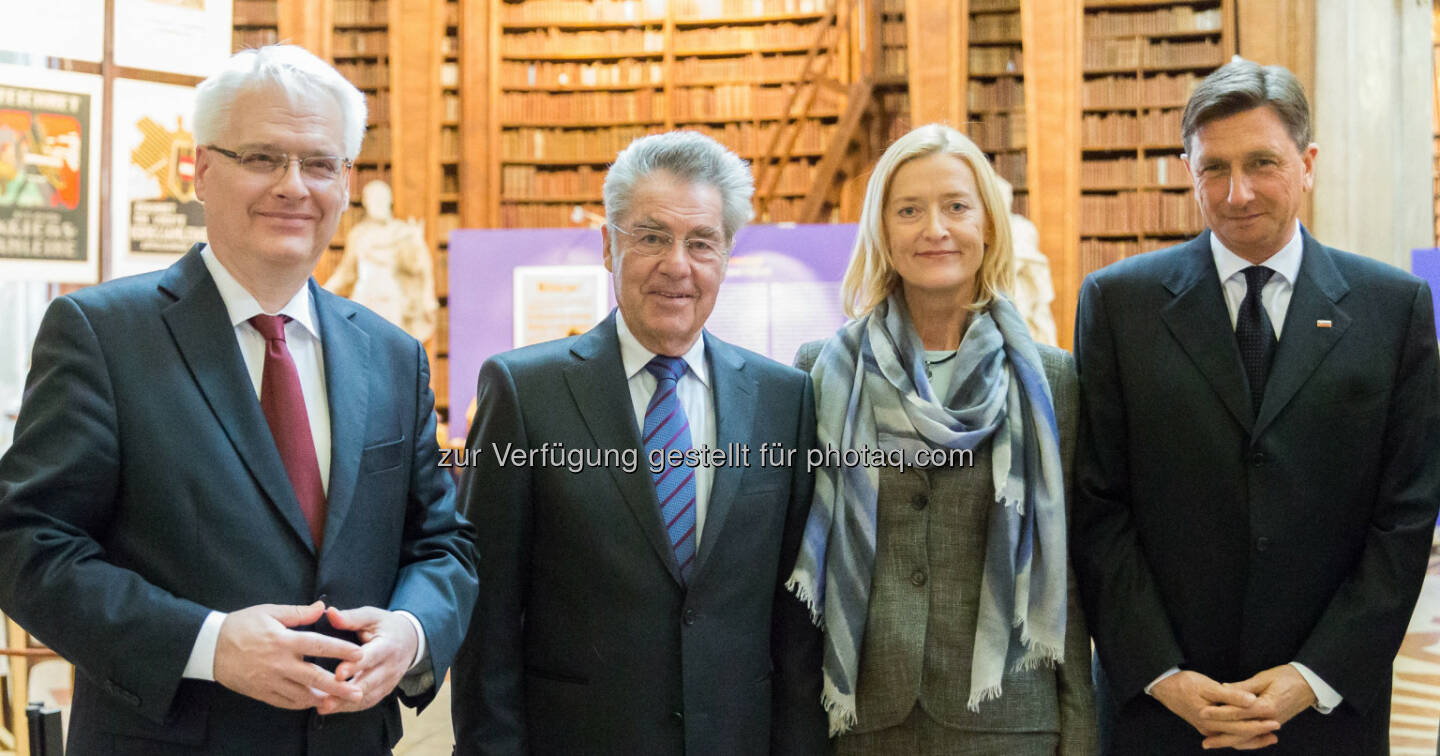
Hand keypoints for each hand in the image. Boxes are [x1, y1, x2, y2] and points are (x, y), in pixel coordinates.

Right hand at [213, 602, 364, 709]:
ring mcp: (270, 680)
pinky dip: (302, 704)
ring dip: (322, 698)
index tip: (359, 654)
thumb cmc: (241, 625)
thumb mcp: (269, 612)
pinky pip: (285, 702)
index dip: (340, 650)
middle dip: (338, 686)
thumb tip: (322, 607)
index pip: (318, 646)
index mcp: (283, 640)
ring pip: (301, 694)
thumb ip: (298, 613)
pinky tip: (314, 702)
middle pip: (314, 677)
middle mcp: (279, 663)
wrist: (210, 647)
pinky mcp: (261, 692)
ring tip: (341, 700)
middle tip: (357, 692)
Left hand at [315, 606, 419, 713]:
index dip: (355, 667)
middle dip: (347, 693)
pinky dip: (350, 707)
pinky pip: (368, 702)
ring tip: (324, 707)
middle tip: (325, 700)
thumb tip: (330, 613)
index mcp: (388, 646)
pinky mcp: (385, 690)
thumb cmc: (385, 626)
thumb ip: (351, 617)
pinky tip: (332, 708)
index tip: (338, 674)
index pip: (371, 658)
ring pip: (368, 697)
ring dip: (346, 704)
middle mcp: (391, 666)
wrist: (410, 640)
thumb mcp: (371, 616)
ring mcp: (390, 681)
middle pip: (369, 683)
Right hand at [1150, 670, 1278, 749]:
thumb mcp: (1207, 685)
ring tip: (1271, 737)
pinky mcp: (1207, 728)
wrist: (1164, 688)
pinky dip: (1241, 738)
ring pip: (1234, 739)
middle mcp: (1209, 728)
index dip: (1258, 721)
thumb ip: (1231, 695)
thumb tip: (1252, 701)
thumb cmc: (1185, 684)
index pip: (1239, 722)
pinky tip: (1252, 736)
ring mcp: (1207, 730)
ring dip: (1253, 739)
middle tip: (1277, 726)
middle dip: (1259, 731)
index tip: (1274, 718)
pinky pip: (1228, 737)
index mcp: (1209, 717)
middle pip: (1239, 733)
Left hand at [1196, 665, 1315, 748]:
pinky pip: (1256, 736)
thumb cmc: (1287, 676)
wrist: (1310, 683)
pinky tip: (1231, 742)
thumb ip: (1242, 687)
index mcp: (1266, 706)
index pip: (1238, 712)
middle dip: (1222, 736)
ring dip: (1230, 742)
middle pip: (1241, 731)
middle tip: (1204, 740)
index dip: (1219, 713)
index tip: (1203, 713)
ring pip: (1248, 738)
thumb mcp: (1263, 678)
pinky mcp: (1274, 724)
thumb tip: (1222, 688)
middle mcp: (1270, 719)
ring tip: (1212, 744)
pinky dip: (1244, 741)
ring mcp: (1273, 724)